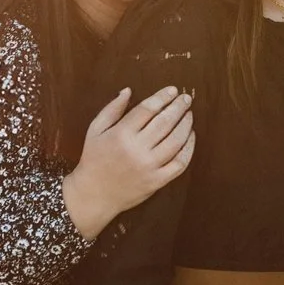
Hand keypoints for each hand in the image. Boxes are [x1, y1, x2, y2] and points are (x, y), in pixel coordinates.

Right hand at [63, 86, 194, 238]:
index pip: (148, 109)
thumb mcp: (95, 130)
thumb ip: (112, 109)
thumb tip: (128, 90)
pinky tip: (190, 138)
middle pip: (165, 122)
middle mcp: (137, 149)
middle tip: (186, 99)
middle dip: (178, 107)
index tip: (172, 90)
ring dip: (186, 125)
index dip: (162, 97)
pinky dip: (189, 149)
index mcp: (121, 134)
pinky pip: (180, 163)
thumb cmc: (93, 159)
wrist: (93, 195)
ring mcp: (149, 166)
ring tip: (189, 115)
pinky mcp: (157, 181)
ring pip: (176, 141)